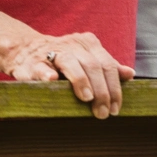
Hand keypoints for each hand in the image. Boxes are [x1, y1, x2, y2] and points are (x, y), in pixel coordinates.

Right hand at [2, 30, 134, 118]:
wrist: (26, 50)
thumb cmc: (63, 60)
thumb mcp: (87, 59)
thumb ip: (107, 67)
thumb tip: (130, 74)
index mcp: (88, 43)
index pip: (107, 65)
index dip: (114, 87)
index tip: (116, 107)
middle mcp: (72, 45)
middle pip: (93, 65)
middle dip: (101, 90)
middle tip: (103, 112)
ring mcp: (52, 52)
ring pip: (70, 63)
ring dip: (80, 81)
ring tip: (87, 98)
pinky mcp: (32, 62)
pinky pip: (40, 66)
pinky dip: (46, 73)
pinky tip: (52, 80)